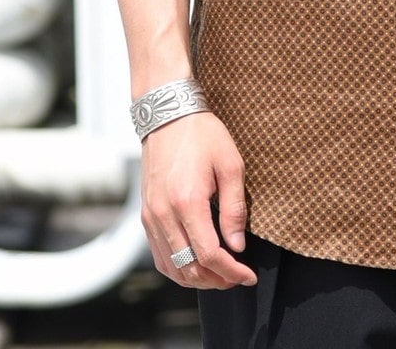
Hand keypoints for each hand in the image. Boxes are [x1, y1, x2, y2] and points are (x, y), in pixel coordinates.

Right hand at [140, 111, 256, 289]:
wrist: (168, 115)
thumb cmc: (203, 135)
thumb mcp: (231, 164)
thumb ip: (234, 208)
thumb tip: (237, 246)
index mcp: (187, 202)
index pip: (209, 255)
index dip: (231, 272)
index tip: (249, 276)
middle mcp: (164, 215)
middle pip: (189, 268)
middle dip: (216, 280)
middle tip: (238, 277)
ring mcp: (151, 217)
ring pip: (171, 267)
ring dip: (197, 279)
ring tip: (220, 275)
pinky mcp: (146, 215)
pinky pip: (160, 255)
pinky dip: (178, 268)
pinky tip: (196, 264)